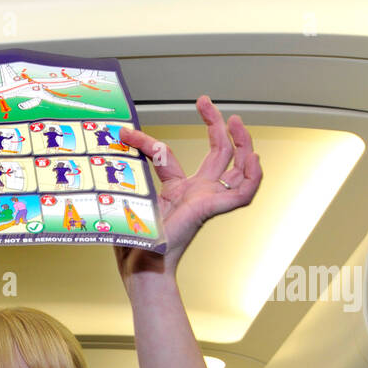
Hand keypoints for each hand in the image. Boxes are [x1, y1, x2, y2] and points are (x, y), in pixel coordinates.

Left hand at [112, 95, 260, 281]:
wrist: (140, 266)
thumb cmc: (134, 244)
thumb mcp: (129, 199)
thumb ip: (126, 173)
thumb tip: (113, 143)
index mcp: (176, 191)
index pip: (167, 156)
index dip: (146, 141)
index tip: (126, 132)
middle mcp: (197, 193)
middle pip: (218, 152)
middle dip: (216, 125)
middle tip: (204, 101)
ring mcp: (207, 200)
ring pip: (238, 169)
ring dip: (243, 144)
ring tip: (236, 121)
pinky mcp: (213, 210)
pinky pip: (244, 193)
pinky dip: (253, 176)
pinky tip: (252, 157)